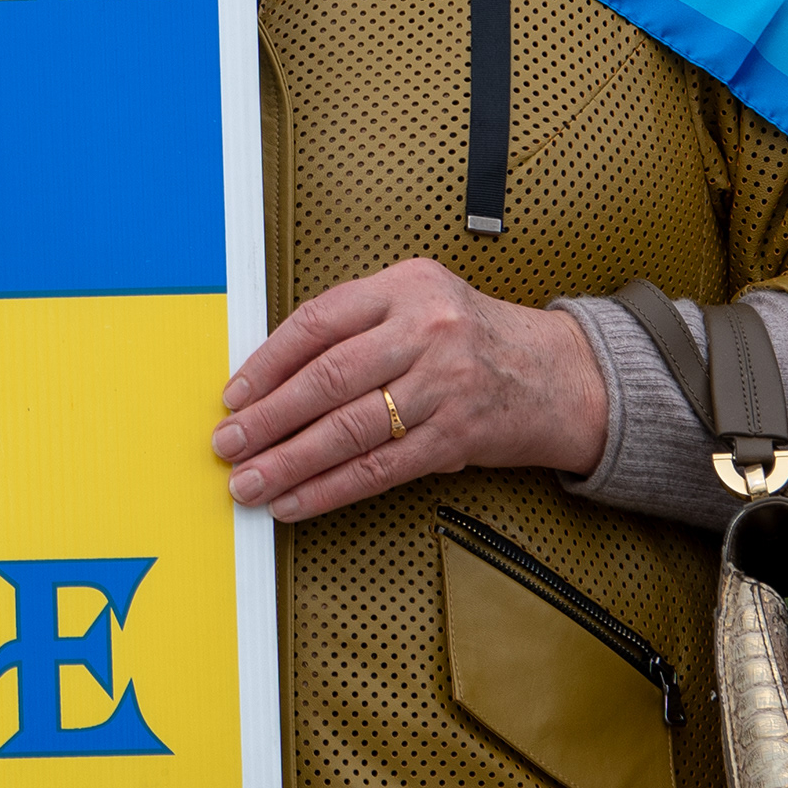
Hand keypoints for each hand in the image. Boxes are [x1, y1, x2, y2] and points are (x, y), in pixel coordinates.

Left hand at [214, 258, 607, 522]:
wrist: (560, 374)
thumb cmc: (471, 337)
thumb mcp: (417, 302)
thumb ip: (355, 325)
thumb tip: (271, 376)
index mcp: (405, 287)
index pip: (318, 322)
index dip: (267, 362)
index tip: (233, 394)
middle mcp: (426, 330)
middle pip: (328, 379)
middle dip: (268, 418)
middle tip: (227, 443)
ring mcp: (445, 385)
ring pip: (350, 429)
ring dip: (290, 461)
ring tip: (249, 482)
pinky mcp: (457, 437)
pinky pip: (380, 468)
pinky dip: (330, 488)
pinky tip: (296, 500)